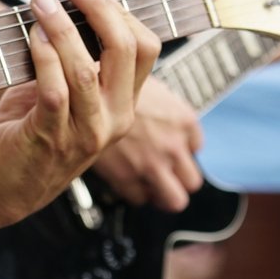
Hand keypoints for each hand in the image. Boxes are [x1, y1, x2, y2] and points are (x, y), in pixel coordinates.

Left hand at [0, 0, 158, 228]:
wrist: (0, 185)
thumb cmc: (32, 129)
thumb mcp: (66, 93)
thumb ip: (76, 57)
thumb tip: (69, 3)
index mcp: (124, 105)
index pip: (145, 47)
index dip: (120, 9)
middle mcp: (114, 119)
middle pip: (126, 49)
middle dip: (98, 5)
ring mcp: (86, 132)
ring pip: (86, 67)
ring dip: (62, 26)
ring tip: (40, 0)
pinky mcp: (52, 136)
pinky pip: (54, 87)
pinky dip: (44, 54)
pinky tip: (32, 34)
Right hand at [90, 78, 204, 210]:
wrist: (82, 90)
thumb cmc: (110, 79)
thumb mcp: (146, 82)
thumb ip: (159, 103)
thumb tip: (157, 108)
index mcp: (182, 120)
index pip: (196, 147)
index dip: (182, 148)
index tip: (171, 147)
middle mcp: (172, 146)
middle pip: (192, 181)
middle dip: (179, 179)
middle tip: (166, 174)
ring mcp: (152, 165)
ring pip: (174, 199)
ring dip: (162, 193)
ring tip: (148, 184)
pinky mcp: (126, 178)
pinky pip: (139, 198)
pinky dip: (133, 192)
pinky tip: (125, 179)